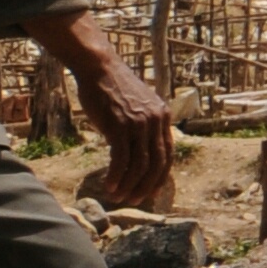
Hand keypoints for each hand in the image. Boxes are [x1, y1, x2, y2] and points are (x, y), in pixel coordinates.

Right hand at [27, 8, 175, 210]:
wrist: (98, 67)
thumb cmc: (112, 88)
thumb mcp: (137, 105)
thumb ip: (143, 124)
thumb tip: (139, 149)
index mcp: (162, 117)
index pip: (168, 155)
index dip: (159, 177)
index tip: (149, 192)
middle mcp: (155, 121)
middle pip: (156, 164)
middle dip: (145, 186)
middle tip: (133, 200)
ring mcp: (138, 124)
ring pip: (139, 165)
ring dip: (128, 185)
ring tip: (117, 196)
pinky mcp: (120, 126)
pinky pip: (121, 160)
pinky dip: (115, 176)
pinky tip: (108, 185)